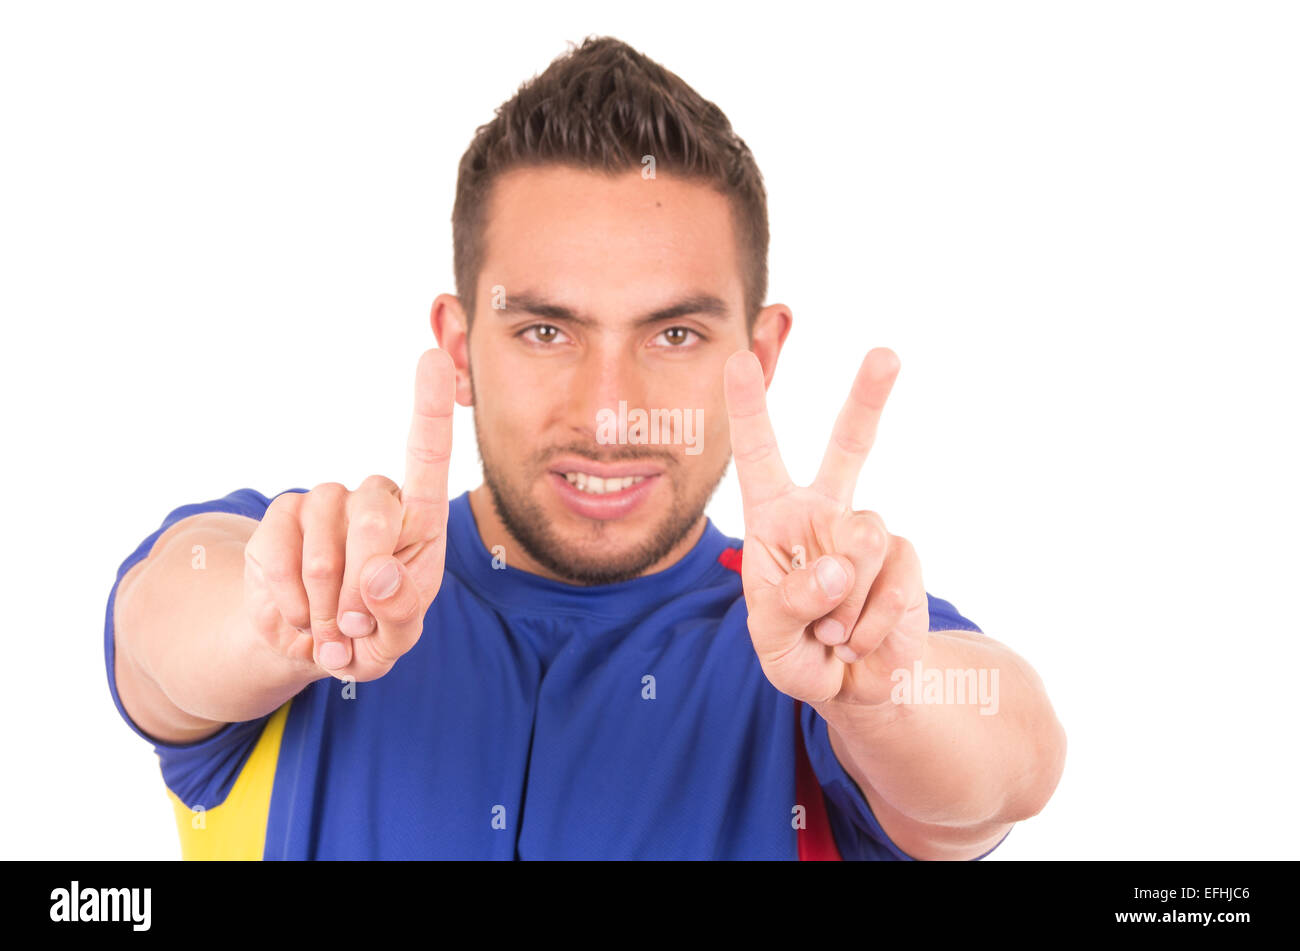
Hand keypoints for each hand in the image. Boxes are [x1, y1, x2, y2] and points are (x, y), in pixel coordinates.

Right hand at [242, 348, 455, 680]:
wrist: (309, 645)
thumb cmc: (369, 633)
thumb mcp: (396, 639)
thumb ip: (400, 613)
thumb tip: (377, 575)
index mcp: (418, 521)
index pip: (427, 457)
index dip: (430, 408)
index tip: (434, 358)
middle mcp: (373, 500)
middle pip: (373, 513)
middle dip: (363, 581)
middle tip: (357, 622)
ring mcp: (324, 503)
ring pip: (324, 540)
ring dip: (326, 598)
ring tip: (332, 624)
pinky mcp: (279, 518)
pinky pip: (281, 552)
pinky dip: (291, 599)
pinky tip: (301, 615)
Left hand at [723, 348, 928, 705]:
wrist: (854, 688)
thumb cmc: (796, 650)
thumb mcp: (772, 636)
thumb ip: (792, 602)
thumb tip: (841, 566)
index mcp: (774, 518)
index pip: (758, 455)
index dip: (750, 408)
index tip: (739, 358)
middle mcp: (822, 512)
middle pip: (849, 446)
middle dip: (869, 398)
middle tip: (887, 354)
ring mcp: (867, 533)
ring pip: (863, 542)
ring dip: (843, 605)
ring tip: (832, 631)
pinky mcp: (905, 560)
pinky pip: (892, 585)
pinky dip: (868, 626)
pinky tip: (859, 639)